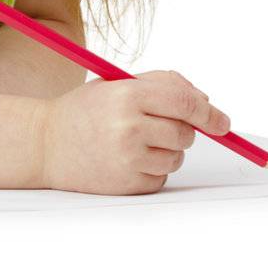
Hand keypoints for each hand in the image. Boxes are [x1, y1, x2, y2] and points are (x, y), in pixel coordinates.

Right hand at [37, 69, 230, 194]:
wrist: (44, 145)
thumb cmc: (83, 111)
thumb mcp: (116, 84)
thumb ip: (162, 84)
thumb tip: (205, 102)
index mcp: (126, 95)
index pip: (184, 102)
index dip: (209, 113)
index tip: (223, 122)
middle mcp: (129, 127)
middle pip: (186, 132)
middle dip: (181, 130)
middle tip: (155, 126)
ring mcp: (128, 158)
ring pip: (177, 157)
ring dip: (166, 150)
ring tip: (134, 143)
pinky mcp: (128, 183)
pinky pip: (162, 177)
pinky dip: (152, 169)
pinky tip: (126, 160)